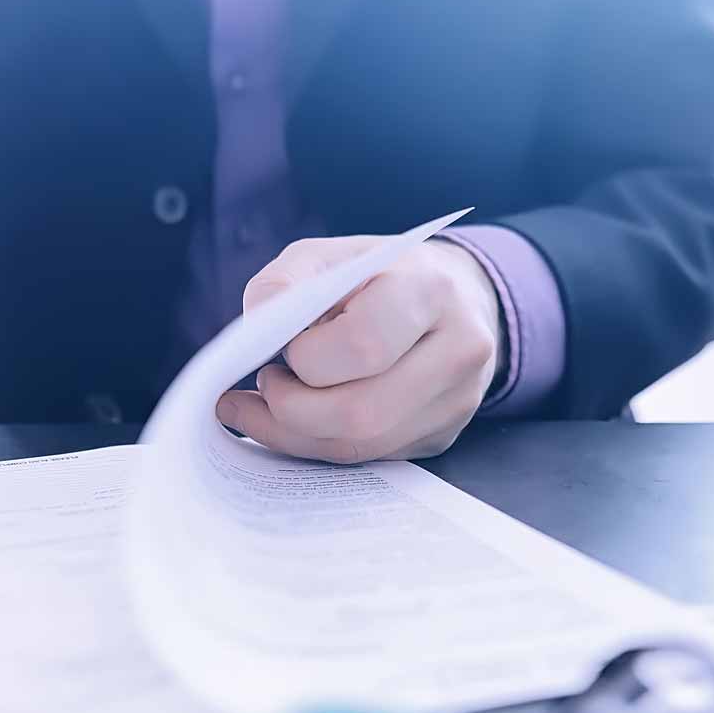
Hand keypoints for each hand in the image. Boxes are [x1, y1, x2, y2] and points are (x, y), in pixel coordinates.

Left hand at [216, 236, 504, 463]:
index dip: (306, 359)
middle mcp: (458, 349)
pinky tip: (293, 421)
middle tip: (263, 385)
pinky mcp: (444, 433)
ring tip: (265, 405)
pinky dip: (319, 444)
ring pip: (363, 444)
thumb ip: (283, 281)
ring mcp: (458, 400)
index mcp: (429, 291)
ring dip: (296, 434)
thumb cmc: (380, 275)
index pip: (363, 345)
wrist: (456, 298)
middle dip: (292, 409)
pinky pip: (370, 456)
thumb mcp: (329, 256)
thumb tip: (254, 325)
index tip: (281, 349)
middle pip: (361, 412)